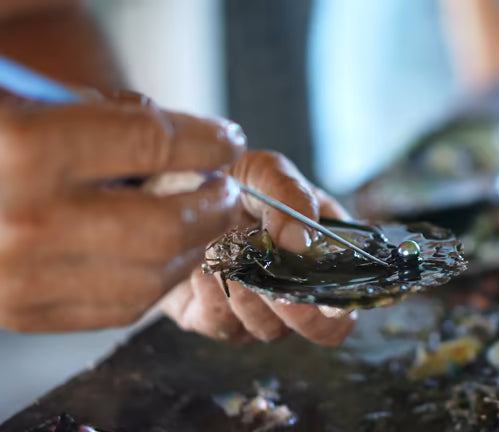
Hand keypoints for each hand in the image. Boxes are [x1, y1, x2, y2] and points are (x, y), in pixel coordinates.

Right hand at [0, 91, 244, 330]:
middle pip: (164, 224)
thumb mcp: (23, 97)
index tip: (225, 138)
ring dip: (192, 248)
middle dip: (213, 204)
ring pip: (149, 278)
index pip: (153, 143)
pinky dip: (155, 282)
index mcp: (22, 147)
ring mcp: (19, 277)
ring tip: (202, 221)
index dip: (206, 140)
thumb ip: (99, 112)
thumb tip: (177, 140)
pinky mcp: (19, 312)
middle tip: (224, 186)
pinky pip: (115, 309)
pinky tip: (165, 257)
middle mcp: (23, 220)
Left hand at [160, 151, 356, 345]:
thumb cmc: (230, 177)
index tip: (321, 298)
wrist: (172, 183)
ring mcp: (254, 309)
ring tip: (225, 251)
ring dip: (249, 293)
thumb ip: (293, 197)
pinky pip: (221, 325)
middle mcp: (292, 290)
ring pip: (267, 329)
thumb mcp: (267, 171)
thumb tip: (300, 242)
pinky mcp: (211, 317)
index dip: (338, 309)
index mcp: (320, 258)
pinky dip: (214, 297)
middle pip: (314, 329)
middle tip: (270, 272)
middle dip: (294, 306)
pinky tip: (204, 267)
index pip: (343, 305)